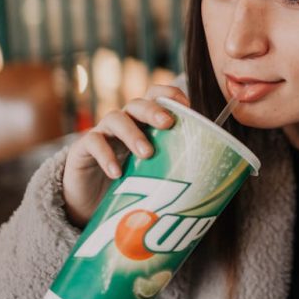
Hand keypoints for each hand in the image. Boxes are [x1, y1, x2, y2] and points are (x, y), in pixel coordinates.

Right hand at [62, 84, 190, 227]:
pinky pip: (93, 143)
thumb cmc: (128, 185)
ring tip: (147, 154)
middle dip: (153, 110)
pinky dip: (106, 156)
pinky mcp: (83, 150)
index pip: (156, 95)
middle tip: (168, 124)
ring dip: (133, 133)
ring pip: (116, 118)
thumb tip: (214, 179)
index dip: (171, 94)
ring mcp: (102, 133)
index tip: (188, 106)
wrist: (89, 204)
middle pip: (138, 103)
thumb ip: (174, 168)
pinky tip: (117, 173)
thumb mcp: (154, 173)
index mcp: (144, 122)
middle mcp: (124, 122)